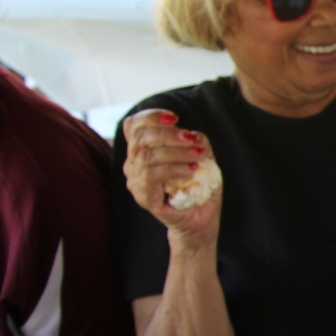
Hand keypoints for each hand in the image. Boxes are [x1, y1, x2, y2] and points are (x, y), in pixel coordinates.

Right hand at [121, 109, 221, 248]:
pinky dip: (174, 169)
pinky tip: (191, 170)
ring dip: (176, 152)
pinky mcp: (143, 197)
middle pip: (140, 138)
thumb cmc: (198, 187)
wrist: (200, 219)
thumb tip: (194, 135)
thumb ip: (196, 143)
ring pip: (147, 156)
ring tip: (197, 156)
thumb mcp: (202, 159)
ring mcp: (135, 181)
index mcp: (142, 151)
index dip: (150, 116)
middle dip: (168, 134)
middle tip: (192, 140)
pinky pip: (152, 176)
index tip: (174, 117)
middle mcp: (133, 164)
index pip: (133, 126)